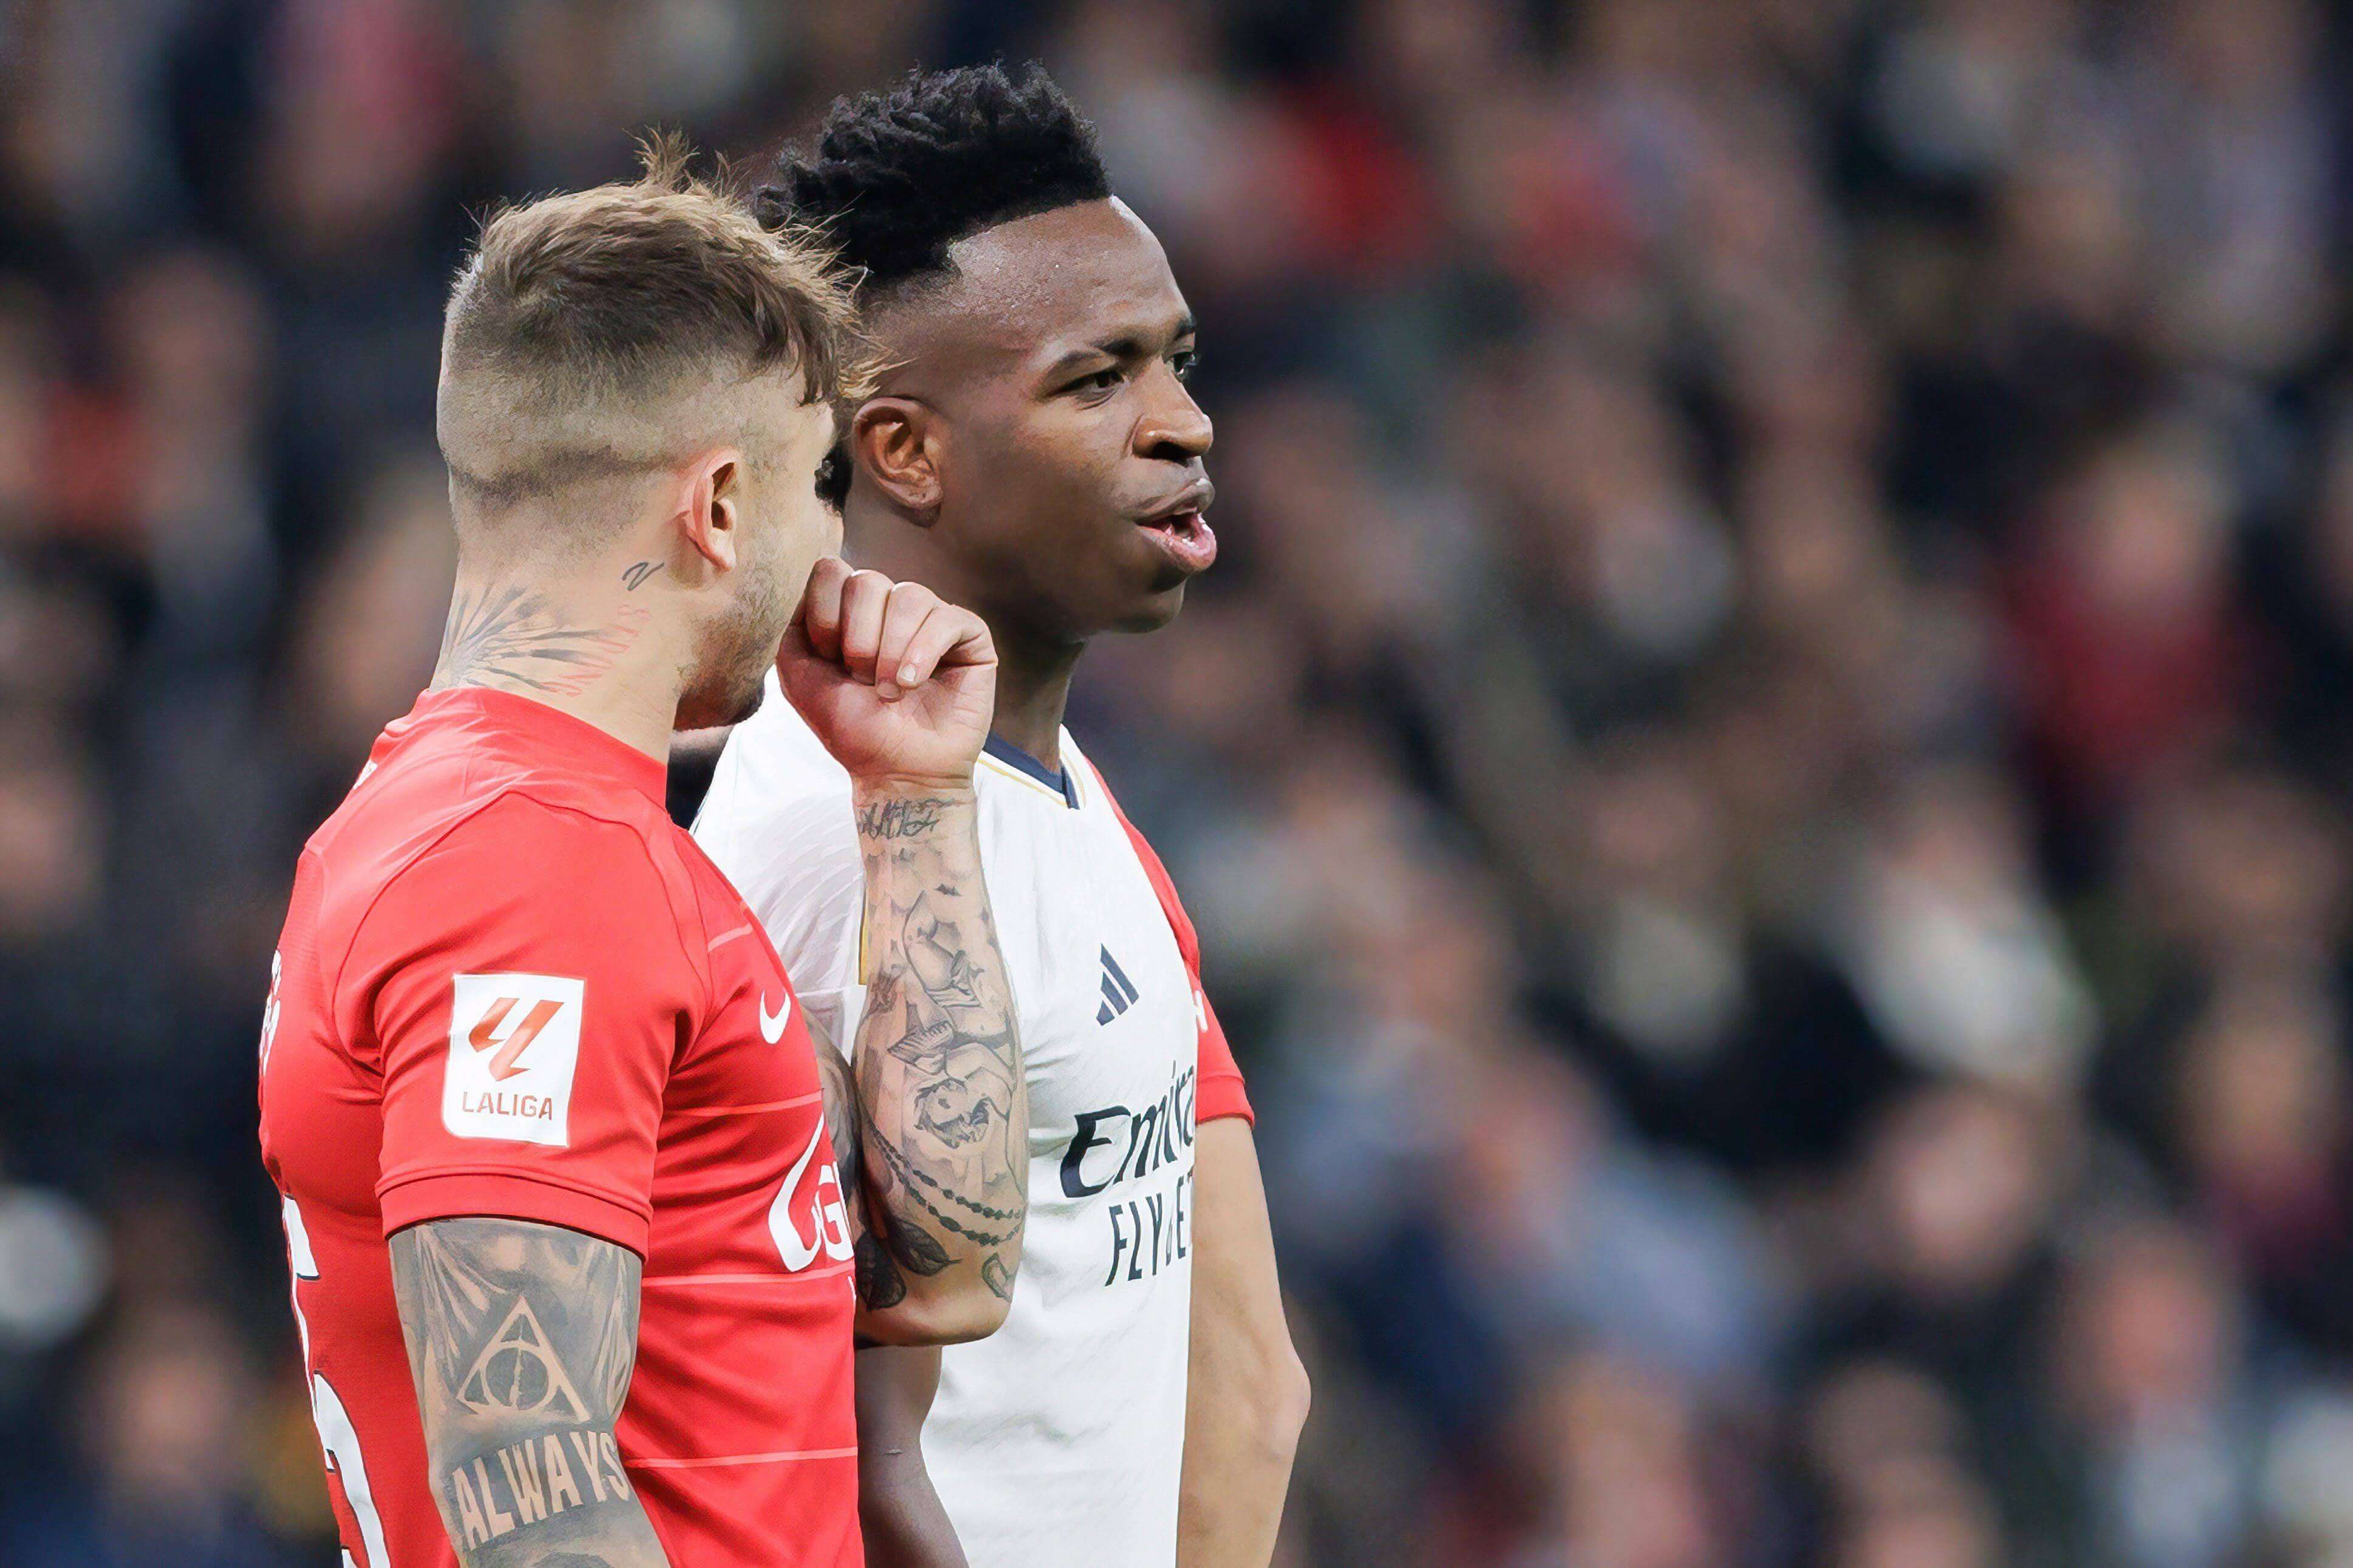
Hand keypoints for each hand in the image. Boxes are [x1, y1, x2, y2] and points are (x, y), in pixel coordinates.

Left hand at [778, 557, 996, 788]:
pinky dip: (924, 652)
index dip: (824, 616)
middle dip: (857, 639)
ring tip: (889, 691)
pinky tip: (913, 682)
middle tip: (861, 680)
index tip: (828, 660)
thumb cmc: (851, 729)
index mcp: (851, 611)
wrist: (896, 772)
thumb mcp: (798, 676)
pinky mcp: (969, 637)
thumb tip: (815, 578)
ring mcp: (931, 619)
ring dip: (890, 650)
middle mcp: (891, 608)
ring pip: (908, 596)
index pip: (831, 571)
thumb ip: (791, 625)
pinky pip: (946, 619)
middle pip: (867, 580)